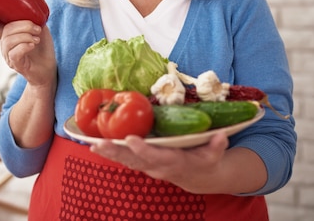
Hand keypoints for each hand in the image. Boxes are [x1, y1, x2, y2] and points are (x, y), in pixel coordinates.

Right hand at [0, 19, 56, 87]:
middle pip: (6, 31)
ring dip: (25, 36)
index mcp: (8, 35)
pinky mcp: (17, 65)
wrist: (49, 69)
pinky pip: (14, 53)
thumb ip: (33, 20)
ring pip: (9, 41)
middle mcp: (5, 46)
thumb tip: (31, 10)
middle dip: (23, 26)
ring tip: (36, 38)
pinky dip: (24, 46)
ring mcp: (9, 56)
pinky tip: (33, 45)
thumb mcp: (39, 30)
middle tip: (37, 29)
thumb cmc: (42, 49)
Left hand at [90, 131, 230, 193]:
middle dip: (117, 153)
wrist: (198, 177)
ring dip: (109, 153)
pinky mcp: (142, 163)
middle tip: (100, 144)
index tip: (131, 140)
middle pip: (135, 160)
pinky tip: (94, 145)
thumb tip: (221, 136)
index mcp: (175, 163)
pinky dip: (110, 153)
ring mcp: (148, 166)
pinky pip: (124, 158)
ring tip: (93, 145)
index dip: (144, 150)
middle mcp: (158, 167)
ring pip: (126, 160)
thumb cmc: (206, 161)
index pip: (157, 157)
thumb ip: (217, 146)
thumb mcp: (215, 155)